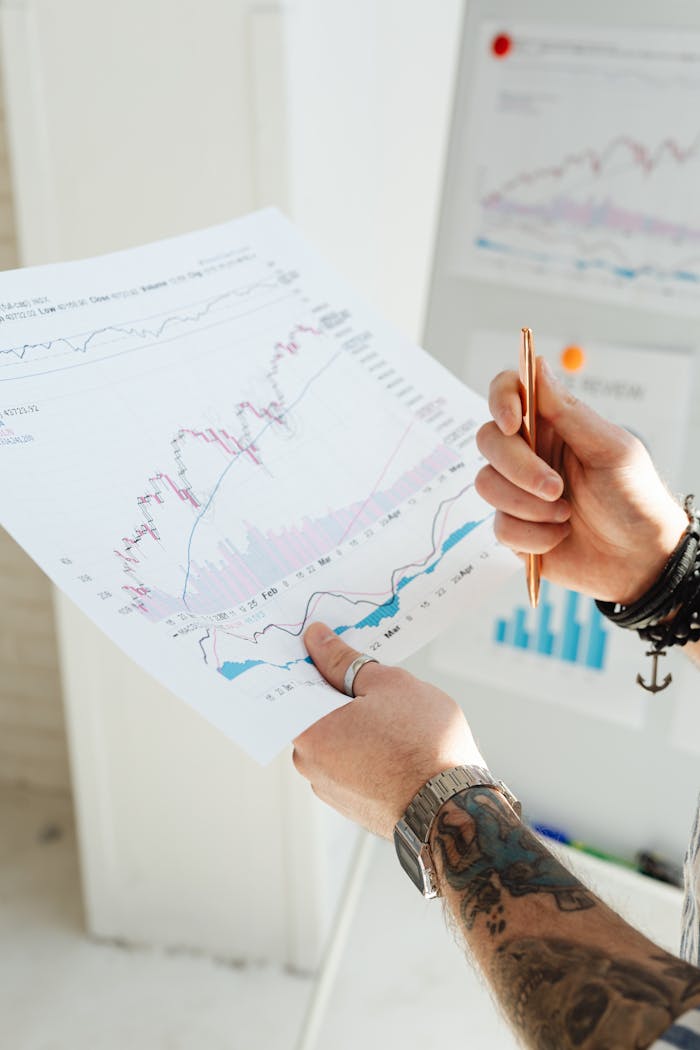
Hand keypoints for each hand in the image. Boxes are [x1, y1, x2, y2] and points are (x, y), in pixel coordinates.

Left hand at [292, 622, 483, 837]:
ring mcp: (330, 788)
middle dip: (342, 692)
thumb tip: (318, 639)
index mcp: (309, 730)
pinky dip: (368, 750)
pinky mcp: (352, 804)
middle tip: (376, 681)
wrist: (452, 808)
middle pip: (317, 711)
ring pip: (338, 739)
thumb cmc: (423, 746)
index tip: (329, 646)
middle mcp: (309, 764)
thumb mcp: (387, 683)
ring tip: (397, 718)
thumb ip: (344, 660)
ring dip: (358, 723)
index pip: (296, 682)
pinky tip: (399, 743)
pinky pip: (352, 763)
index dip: (314, 659)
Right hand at [475, 358, 687, 603]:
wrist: (639, 560)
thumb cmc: (634, 498)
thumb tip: (537, 367)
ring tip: (564, 515)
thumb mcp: (612, 449)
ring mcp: (517, 491)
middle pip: (489, 440)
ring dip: (528, 506)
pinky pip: (499, 526)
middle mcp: (529, 453)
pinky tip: (559, 537)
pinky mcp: (514, 528)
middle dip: (519, 468)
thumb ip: (570, 412)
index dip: (501, 400)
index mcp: (552, 425)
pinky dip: (533, 535)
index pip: (509, 393)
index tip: (513, 423)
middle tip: (556, 488)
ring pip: (486, 485)